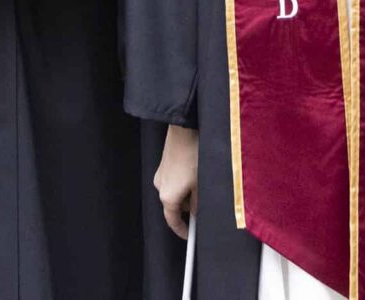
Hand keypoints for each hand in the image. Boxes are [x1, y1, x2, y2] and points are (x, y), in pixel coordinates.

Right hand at [155, 123, 198, 239]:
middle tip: (204, 203)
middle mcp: (160, 187)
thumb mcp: (201, 184)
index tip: (191, 236)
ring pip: (175, 192)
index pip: (173, 221)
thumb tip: (198, 213)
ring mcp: (160, 175)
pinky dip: (183, 182)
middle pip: (175, 206)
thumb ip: (198, 203)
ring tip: (202, 182)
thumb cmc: (193, 157)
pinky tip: (195, 171)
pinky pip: (173, 180)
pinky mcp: (163, 164)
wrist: (183, 129)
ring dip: (187, 192)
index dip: (183, 230)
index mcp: (168, 197)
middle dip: (189, 207)